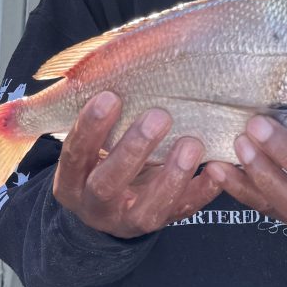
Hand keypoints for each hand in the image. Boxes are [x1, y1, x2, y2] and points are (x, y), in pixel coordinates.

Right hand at [52, 92, 223, 238]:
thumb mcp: (86, 146)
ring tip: (191, 143)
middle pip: (108, 183)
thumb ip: (96, 119)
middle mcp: (96, 205)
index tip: (110, 96)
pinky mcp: (161, 224)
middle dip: (133, 149)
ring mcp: (128, 221)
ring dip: (171, 175)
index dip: (90, 127)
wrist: (107, 212)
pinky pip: (182, 212)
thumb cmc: (98, 161)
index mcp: (71, 181)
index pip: (76, 154)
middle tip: (158, 116)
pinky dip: (201, 192)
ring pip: (148, 209)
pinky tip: (215, 170)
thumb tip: (107, 62)